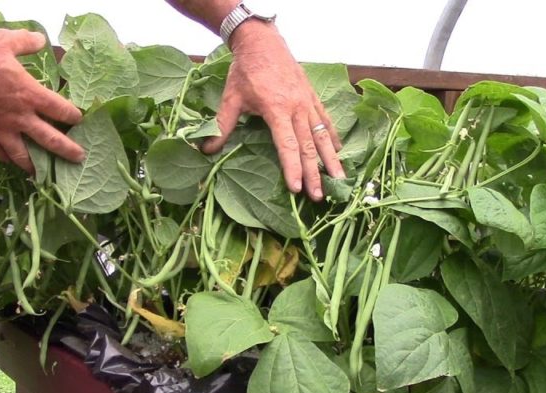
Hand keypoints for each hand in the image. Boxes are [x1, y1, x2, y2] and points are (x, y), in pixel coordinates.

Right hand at [0, 29, 84, 172]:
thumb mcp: (4, 40)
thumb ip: (26, 42)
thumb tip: (41, 40)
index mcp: (29, 93)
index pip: (60, 109)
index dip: (73, 116)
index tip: (79, 119)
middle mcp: (19, 116)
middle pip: (50, 139)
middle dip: (67, 150)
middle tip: (79, 158)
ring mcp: (0, 129)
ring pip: (23, 154)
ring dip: (35, 164)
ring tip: (42, 172)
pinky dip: (6, 158)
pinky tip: (10, 160)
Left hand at [201, 21, 344, 201]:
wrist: (263, 42)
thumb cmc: (246, 71)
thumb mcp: (231, 97)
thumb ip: (222, 125)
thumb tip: (206, 150)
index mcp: (276, 109)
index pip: (288, 145)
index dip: (293, 168)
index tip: (297, 189)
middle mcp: (296, 107)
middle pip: (309, 146)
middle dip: (315, 173)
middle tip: (319, 197)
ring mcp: (307, 102)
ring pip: (322, 135)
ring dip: (331, 159)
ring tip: (339, 180)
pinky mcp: (312, 97)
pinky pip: (326, 121)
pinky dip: (332, 137)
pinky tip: (338, 152)